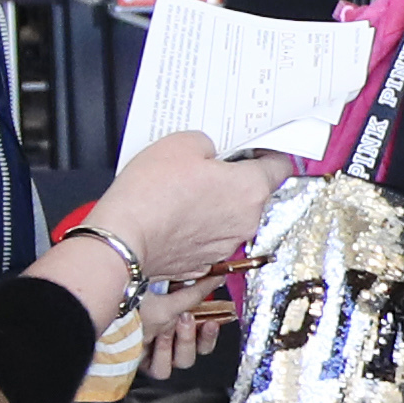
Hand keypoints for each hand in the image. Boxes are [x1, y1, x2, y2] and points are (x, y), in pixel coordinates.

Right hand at [88, 132, 287, 280]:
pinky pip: (212, 235)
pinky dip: (201, 224)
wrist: (123, 239)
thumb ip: (209, 143)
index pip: (280, 165)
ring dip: (217, 202)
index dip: (268, 152)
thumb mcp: (182, 142)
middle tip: (208, 165)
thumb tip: (211, 151)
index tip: (256, 147)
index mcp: (250, 189)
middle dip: (236, 177)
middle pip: (255, 191)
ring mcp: (226, 245)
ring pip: (232, 215)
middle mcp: (246, 221)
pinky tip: (178, 212)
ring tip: (185, 189)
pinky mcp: (205, 260)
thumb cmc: (151, 193)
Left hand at [140, 280, 237, 379]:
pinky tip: (157, 340)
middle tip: (186, 320)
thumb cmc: (133, 301)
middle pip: (190, 357)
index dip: (209, 336)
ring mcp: (151, 355)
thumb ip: (194, 294)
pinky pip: (160, 370)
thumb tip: (216, 278)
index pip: (201, 343)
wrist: (111, 306)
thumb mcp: (168, 301)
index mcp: (173, 327)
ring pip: (179, 364)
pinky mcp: (141, 364)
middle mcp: (163, 343)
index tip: (212, 322)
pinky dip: (162, 355)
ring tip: (168, 328)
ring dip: (177, 346)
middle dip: (190, 339)